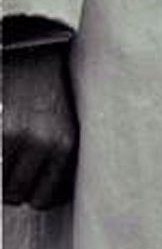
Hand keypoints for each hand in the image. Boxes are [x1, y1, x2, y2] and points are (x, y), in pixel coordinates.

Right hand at [2, 41, 77, 207]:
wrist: (30, 49)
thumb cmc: (46, 91)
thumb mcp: (64, 122)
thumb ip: (59, 157)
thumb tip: (45, 198)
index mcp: (68, 142)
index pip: (47, 199)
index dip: (33, 193)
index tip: (30, 176)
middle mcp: (45, 142)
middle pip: (18, 196)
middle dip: (12, 183)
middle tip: (14, 156)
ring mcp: (16, 136)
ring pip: (0, 188)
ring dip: (0, 174)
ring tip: (8, 146)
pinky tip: (5, 133)